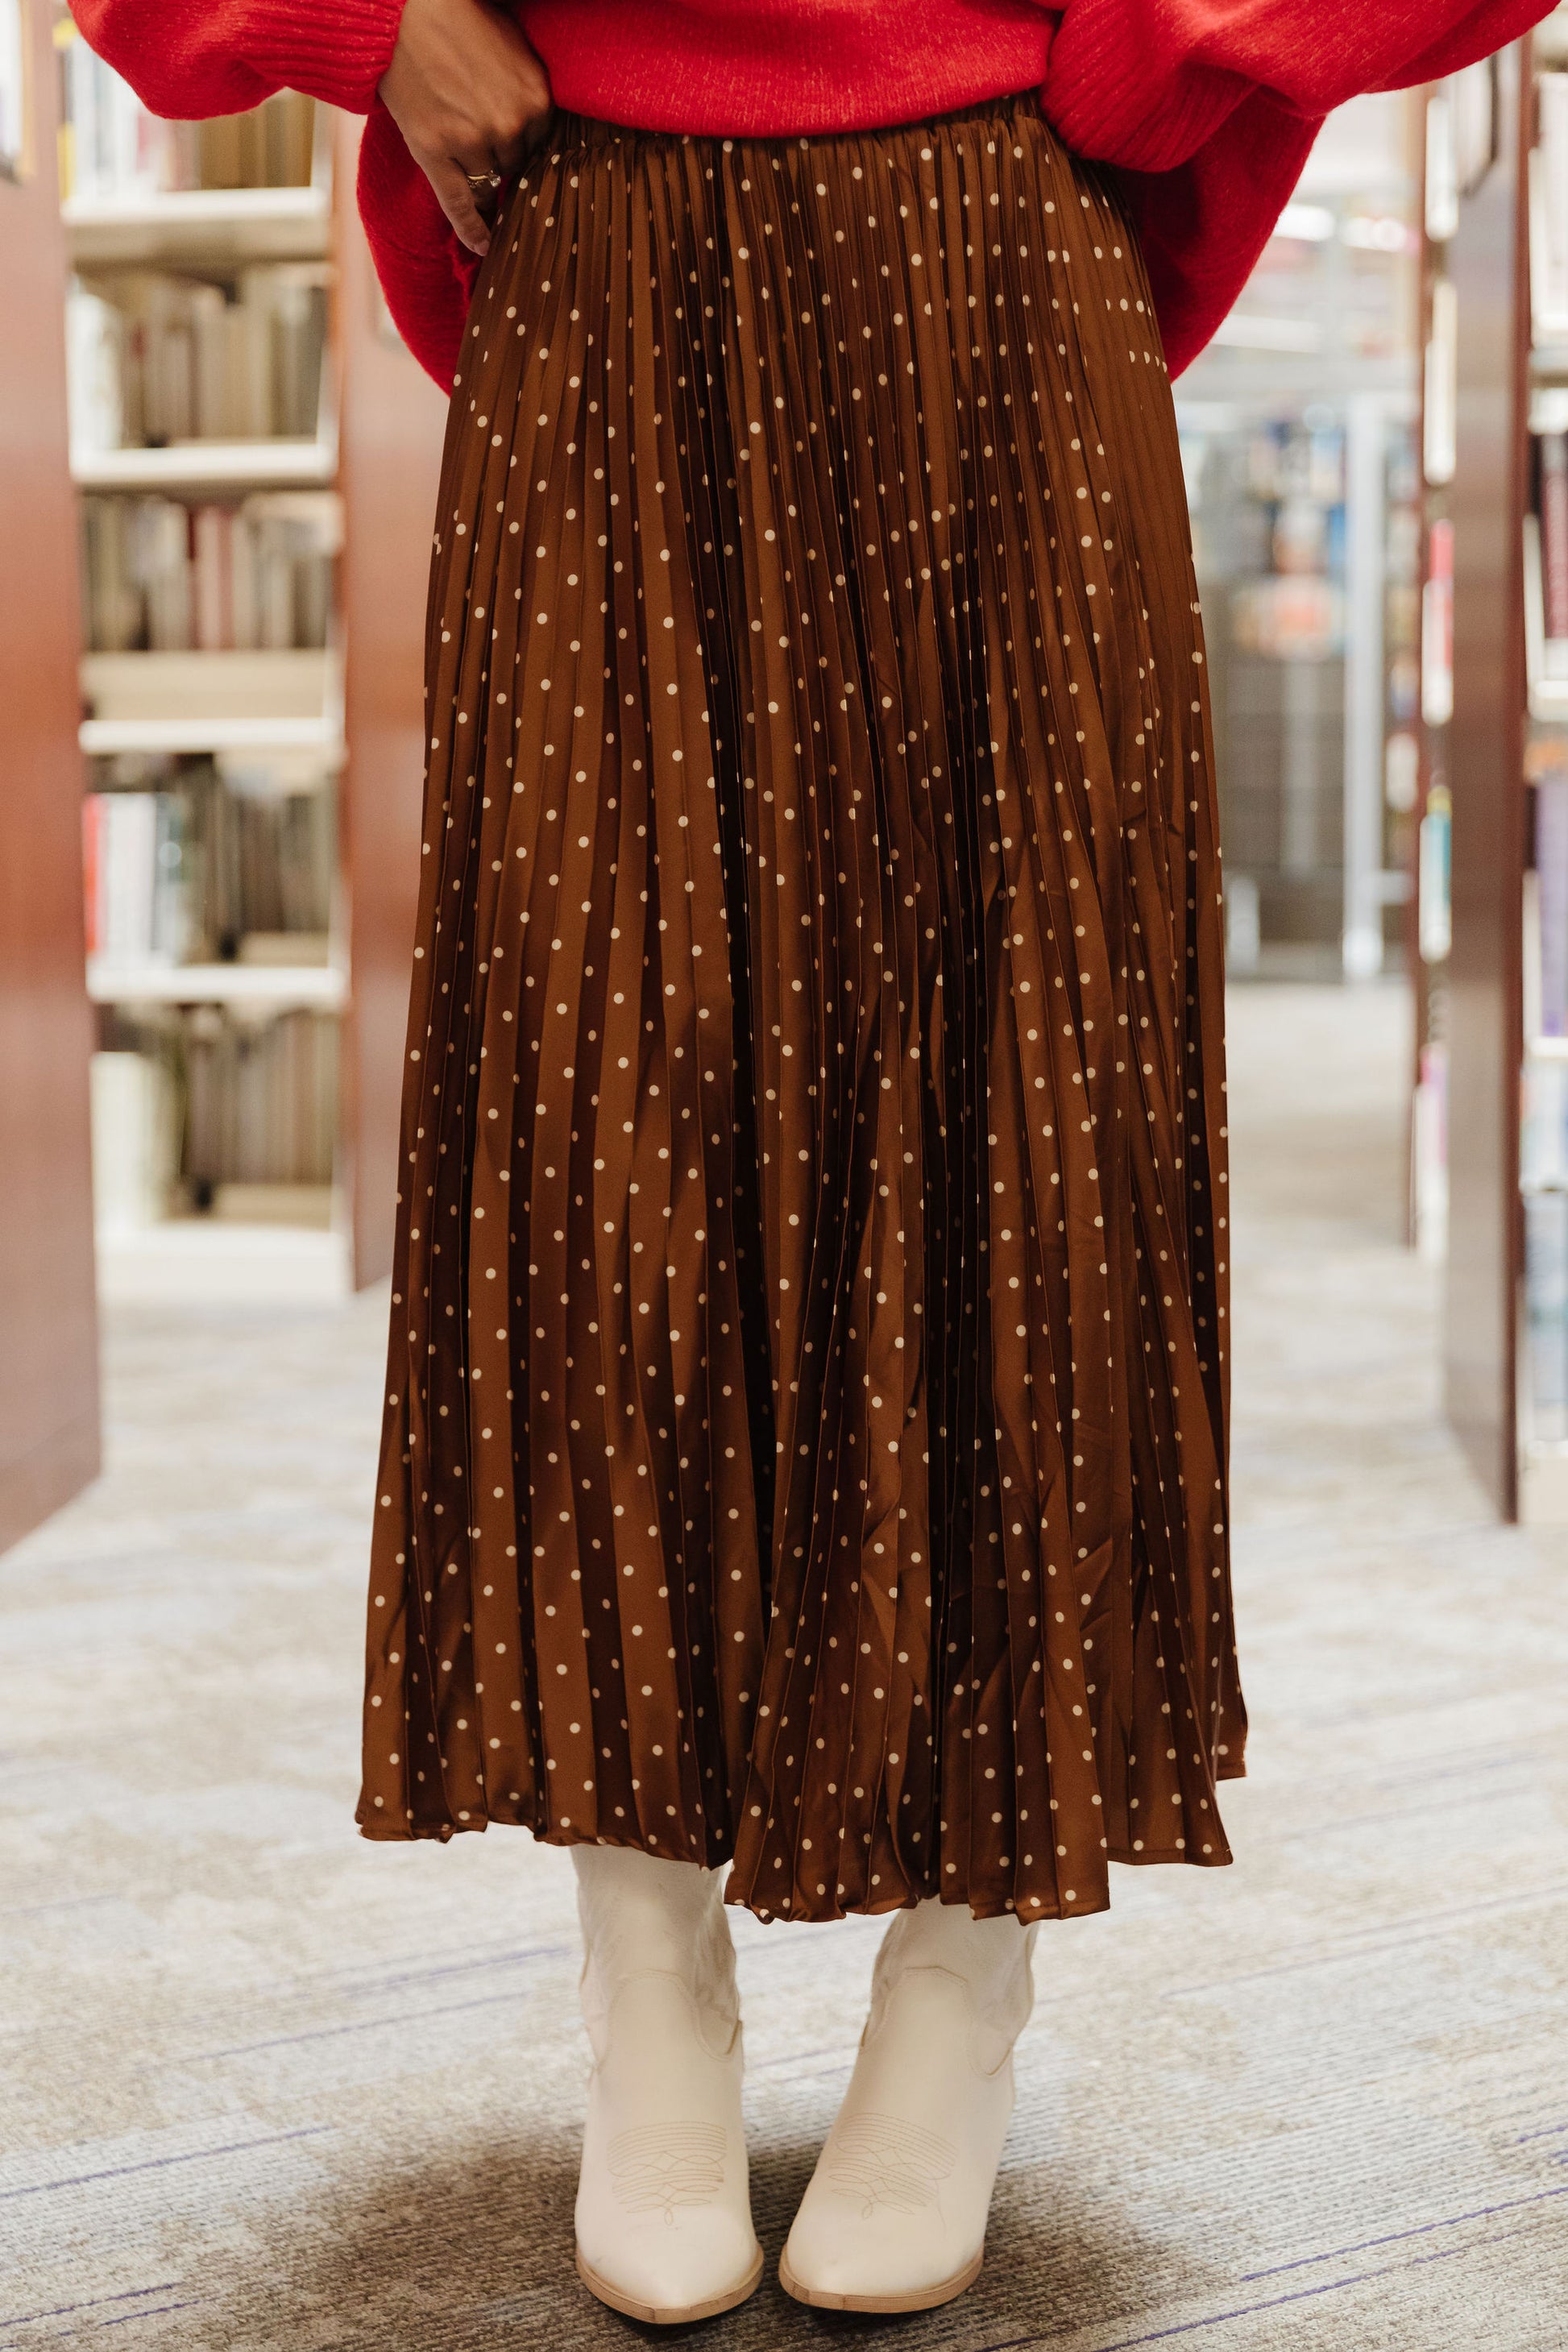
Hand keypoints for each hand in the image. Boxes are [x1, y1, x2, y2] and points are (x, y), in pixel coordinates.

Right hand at [379, 0, 552, 255]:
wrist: (402, 10)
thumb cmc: (458, 20)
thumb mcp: (513, 45)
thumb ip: (529, 88)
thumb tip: (538, 126)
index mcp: (536, 99)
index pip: (542, 146)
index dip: (525, 146)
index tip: (516, 149)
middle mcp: (510, 126)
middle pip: (516, 166)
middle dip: (502, 158)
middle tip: (483, 142)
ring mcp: (472, 143)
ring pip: (489, 184)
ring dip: (481, 178)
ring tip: (465, 158)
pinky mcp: (435, 152)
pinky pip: (460, 205)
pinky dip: (471, 230)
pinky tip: (483, 248)